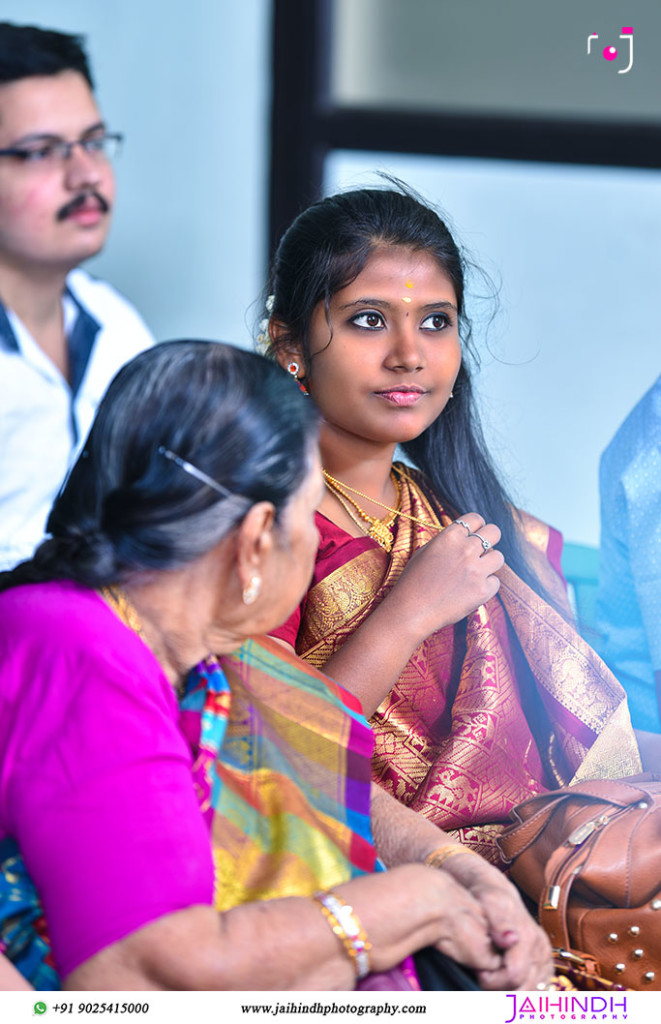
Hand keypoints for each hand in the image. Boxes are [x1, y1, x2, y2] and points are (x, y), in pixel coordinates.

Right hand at [384, 512, 504, 641]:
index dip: (477, 526)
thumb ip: (448, 541)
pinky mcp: (482, 590)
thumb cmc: (414, 581)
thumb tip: (465, 537)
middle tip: (484, 550)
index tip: (477, 533)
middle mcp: (465, 549)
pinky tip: (471, 591)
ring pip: (499, 557)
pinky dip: (486, 586)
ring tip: (476, 573)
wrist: (411, 610)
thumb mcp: (426, 551)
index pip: (475, 518)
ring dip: (490, 563)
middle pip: (494, 532)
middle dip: (490, 539)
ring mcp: (476, 570)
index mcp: (449, 536)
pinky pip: (495, 582)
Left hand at [439, 852, 552, 990]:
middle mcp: (541, 948)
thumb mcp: (487, 898)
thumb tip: (510, 939)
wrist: (491, 887)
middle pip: (523, 988)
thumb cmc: (485, 893)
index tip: (478, 970)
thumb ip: (498, 920)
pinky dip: (521, 990)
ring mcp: (544, 957)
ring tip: (492, 976)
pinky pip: (538, 989)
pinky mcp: (543, 963)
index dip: (492, 979)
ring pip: (531, 992)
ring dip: (511, 991)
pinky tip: (505, 981)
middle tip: (482, 975)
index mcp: (529, 935)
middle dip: (500, 987)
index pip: (514, 976)